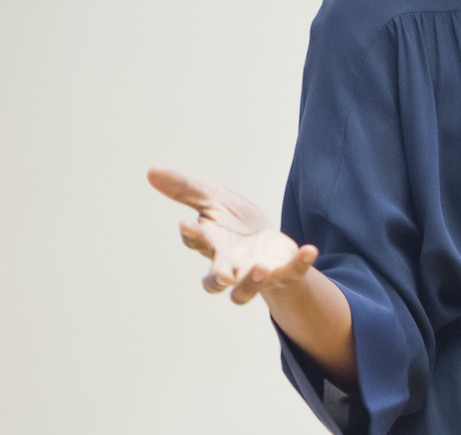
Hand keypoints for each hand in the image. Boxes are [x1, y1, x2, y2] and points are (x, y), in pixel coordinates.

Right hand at [148, 167, 318, 304]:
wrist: (266, 245)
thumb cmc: (234, 224)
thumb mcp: (212, 199)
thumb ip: (184, 189)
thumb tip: (151, 169)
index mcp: (210, 244)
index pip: (195, 242)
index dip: (191, 234)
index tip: (188, 222)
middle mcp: (229, 264)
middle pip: (215, 280)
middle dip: (218, 279)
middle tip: (223, 276)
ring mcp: (254, 273)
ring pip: (246, 291)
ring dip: (252, 283)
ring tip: (261, 269)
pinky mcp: (282, 273)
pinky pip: (292, 273)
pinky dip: (300, 264)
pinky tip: (309, 250)